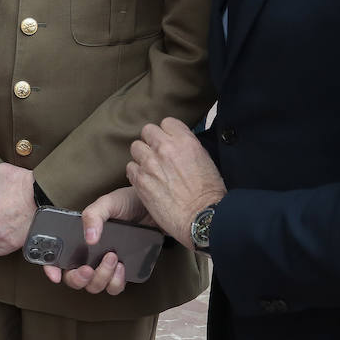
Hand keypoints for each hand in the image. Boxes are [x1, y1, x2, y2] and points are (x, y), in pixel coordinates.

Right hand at [42, 186, 147, 294]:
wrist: (154, 208)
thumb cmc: (128, 202)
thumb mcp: (108, 203)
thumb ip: (93, 215)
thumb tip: (89, 238)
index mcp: (79, 237)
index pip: (57, 256)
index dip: (50, 268)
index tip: (55, 274)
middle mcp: (89, 254)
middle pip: (74, 278)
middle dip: (79, 278)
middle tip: (88, 268)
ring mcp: (104, 265)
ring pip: (94, 286)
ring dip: (101, 277)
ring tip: (112, 258)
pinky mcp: (121, 272)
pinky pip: (113, 287)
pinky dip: (116, 282)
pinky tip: (122, 266)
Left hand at [128, 116, 226, 250]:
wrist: (201, 217)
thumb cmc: (209, 193)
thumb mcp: (205, 160)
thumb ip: (188, 147)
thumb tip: (177, 144)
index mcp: (185, 141)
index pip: (167, 122)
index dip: (167, 133)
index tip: (169, 142)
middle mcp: (165, 148)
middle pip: (147, 131)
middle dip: (152, 141)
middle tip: (157, 155)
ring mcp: (150, 163)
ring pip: (136, 147)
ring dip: (142, 156)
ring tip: (150, 169)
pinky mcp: (140, 180)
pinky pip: (130, 167)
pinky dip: (136, 174)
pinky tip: (146, 182)